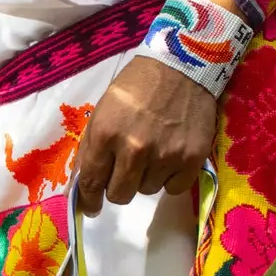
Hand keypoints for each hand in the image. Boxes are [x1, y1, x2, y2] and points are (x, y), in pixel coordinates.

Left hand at [74, 56, 217, 217]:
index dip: (89, 200)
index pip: (92, 182)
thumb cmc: (136, 88)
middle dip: (118, 187)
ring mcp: (166, 155)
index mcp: (106, 135)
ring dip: (145, 177)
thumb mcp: (102, 112)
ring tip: (152, 150)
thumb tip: (83, 185)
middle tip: (125, 171)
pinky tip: (170, 156)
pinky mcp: (192, 159)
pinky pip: (173, 188)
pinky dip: (170, 178)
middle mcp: (135, 149)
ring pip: (146, 190)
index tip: (91, 208)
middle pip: (119, 195)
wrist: (182, 66)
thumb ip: (92, 149)